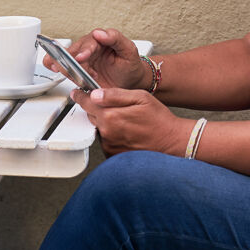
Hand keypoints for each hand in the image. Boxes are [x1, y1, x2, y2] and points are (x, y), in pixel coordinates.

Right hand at [44, 27, 150, 90]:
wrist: (130, 80)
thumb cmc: (129, 63)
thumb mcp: (128, 50)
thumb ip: (116, 39)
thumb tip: (100, 33)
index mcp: (100, 40)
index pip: (90, 43)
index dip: (84, 50)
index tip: (80, 58)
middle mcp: (89, 49)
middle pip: (74, 50)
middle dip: (66, 57)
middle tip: (61, 64)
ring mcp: (83, 61)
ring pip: (67, 60)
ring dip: (61, 63)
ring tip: (56, 68)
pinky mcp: (80, 72)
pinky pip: (68, 71)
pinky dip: (62, 71)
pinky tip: (58, 72)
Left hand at [71, 87, 191, 156]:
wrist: (172, 142)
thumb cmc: (159, 120)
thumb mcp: (140, 98)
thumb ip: (115, 95)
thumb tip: (95, 94)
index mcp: (111, 116)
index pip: (86, 103)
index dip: (81, 96)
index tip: (77, 93)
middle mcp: (107, 133)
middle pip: (92, 116)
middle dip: (98, 109)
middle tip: (117, 108)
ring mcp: (109, 146)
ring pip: (99, 128)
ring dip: (106, 123)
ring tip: (127, 122)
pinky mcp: (113, 155)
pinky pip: (106, 141)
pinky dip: (112, 136)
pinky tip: (127, 133)